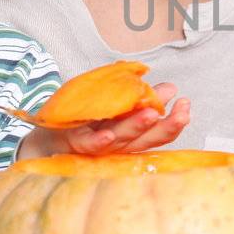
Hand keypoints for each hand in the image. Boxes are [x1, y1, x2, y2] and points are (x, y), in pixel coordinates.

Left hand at [22, 83, 191, 157]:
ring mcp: (98, 145)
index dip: (175, 121)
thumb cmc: (85, 120)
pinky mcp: (75, 143)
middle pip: (146, 139)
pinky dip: (99, 141)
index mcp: (131, 135)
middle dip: (166, 125)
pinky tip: (109, 134)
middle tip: (182, 110)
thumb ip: (141, 99)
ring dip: (137, 127)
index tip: (187, 104)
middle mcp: (119, 144)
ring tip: (151, 113)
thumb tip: (170, 88)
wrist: (46, 134)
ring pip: (122, 139)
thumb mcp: (116, 105)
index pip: (158, 132)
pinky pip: (88, 144)